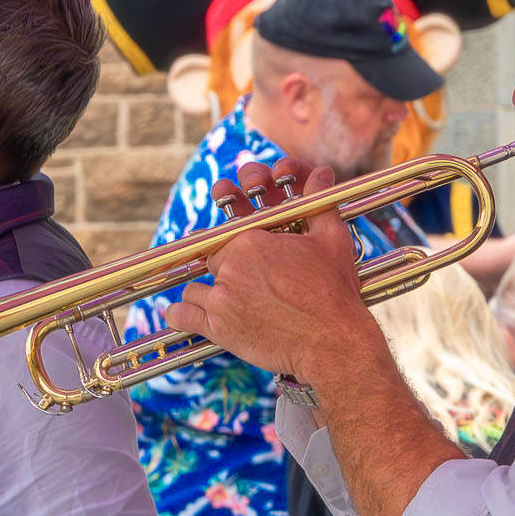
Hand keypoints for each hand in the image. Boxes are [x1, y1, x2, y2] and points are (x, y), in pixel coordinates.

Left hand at [163, 160, 379, 381]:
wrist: (333, 341)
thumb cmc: (334, 290)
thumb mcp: (331, 238)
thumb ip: (319, 202)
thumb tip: (322, 173)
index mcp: (251, 239)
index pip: (229, 236)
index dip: (236, 247)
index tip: (246, 260)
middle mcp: (231, 266)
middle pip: (214, 262)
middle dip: (227, 272)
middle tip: (247, 286)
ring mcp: (222, 298)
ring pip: (195, 289)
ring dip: (205, 294)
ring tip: (223, 303)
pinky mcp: (218, 329)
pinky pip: (182, 316)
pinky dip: (180, 316)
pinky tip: (182, 316)